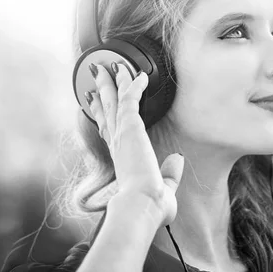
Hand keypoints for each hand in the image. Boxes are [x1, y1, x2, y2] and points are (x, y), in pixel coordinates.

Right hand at [86, 62, 184, 227]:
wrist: (143, 205)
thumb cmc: (150, 206)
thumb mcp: (164, 189)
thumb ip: (170, 173)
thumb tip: (177, 159)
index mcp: (122, 158)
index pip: (109, 130)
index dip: (102, 114)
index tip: (95, 102)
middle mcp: (118, 144)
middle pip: (107, 110)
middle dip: (103, 91)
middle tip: (98, 74)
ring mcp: (122, 135)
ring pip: (115, 100)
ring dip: (114, 81)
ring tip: (112, 65)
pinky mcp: (130, 128)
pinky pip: (131, 99)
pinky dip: (133, 85)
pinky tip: (138, 74)